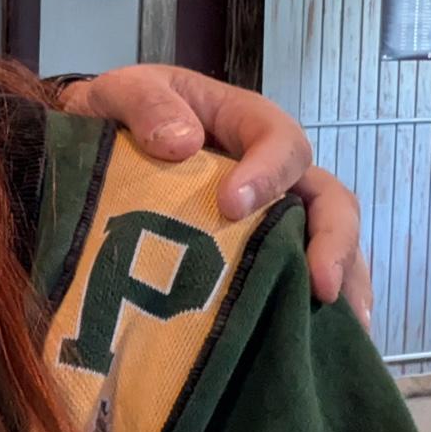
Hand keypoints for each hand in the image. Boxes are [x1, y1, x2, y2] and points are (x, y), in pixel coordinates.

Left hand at [61, 65, 371, 330]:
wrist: (89, 140)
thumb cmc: (114, 113)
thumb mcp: (119, 92)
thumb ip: (146, 104)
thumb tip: (182, 143)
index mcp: (244, 123)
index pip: (280, 141)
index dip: (268, 173)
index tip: (232, 206)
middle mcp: (269, 170)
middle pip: (325, 199)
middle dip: (333, 241)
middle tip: (322, 286)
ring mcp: (267, 213)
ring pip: (323, 242)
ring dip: (340, 281)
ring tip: (340, 328)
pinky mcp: (249, 251)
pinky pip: (292, 274)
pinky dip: (307, 304)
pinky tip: (309, 339)